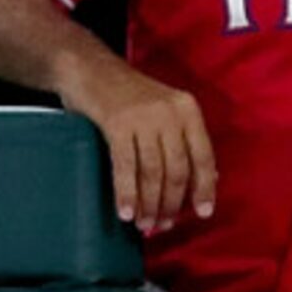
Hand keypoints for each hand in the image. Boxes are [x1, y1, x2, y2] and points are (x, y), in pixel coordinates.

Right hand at [56, 52, 216, 234]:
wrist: (87, 67)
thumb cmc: (126, 95)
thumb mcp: (163, 110)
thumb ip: (182, 139)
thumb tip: (205, 180)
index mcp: (187, 109)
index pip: (203, 156)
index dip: (204, 188)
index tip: (202, 212)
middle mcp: (170, 112)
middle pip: (178, 169)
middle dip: (172, 202)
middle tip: (164, 224)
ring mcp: (144, 117)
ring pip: (153, 171)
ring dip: (150, 203)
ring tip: (145, 224)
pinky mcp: (117, 123)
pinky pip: (126, 166)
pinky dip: (127, 193)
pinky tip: (126, 212)